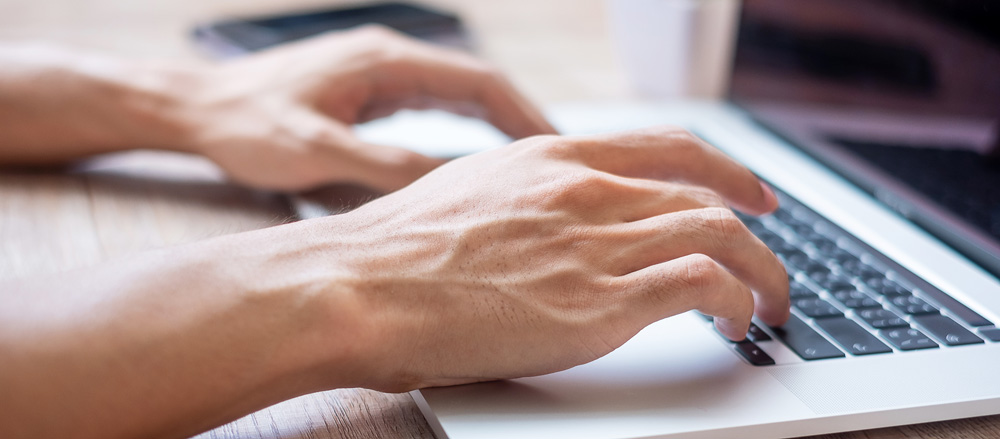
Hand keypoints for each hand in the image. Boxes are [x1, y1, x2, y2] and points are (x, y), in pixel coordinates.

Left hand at [183, 26, 556, 191]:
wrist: (194, 109)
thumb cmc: (243, 126)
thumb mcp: (312, 152)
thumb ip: (379, 167)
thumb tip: (446, 186)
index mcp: (383, 61)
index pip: (478, 81)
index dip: (524, 115)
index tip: (558, 150)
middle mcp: (388, 58)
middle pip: (478, 85)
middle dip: (522, 122)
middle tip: (561, 165)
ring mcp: (379, 73)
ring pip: (459, 96)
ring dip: (497, 126)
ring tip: (533, 167)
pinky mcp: (368, 91)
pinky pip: (434, 107)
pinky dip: (465, 130)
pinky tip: (478, 161)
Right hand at [324, 126, 788, 390]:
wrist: (359, 286)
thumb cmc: (395, 250)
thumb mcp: (469, 193)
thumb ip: (525, 197)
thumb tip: (548, 217)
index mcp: (553, 159)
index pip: (667, 148)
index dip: (722, 169)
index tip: (747, 192)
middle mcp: (585, 191)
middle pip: (706, 193)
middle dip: (754, 225)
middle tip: (770, 251)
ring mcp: (594, 242)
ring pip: (719, 234)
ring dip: (760, 270)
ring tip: (767, 302)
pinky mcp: (598, 302)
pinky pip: (702, 285)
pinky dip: (735, 299)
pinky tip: (733, 322)